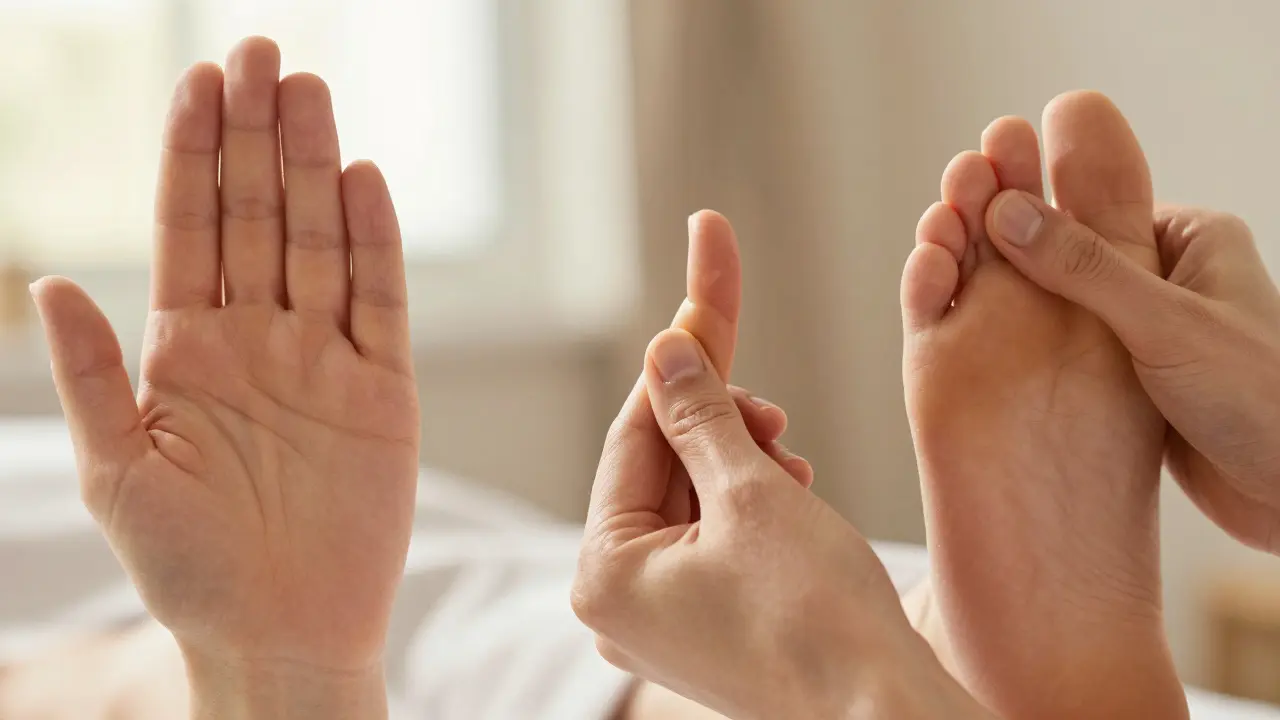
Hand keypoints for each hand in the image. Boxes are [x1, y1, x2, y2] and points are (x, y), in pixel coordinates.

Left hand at [31, 38, 415, 715]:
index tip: (200, 81)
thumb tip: (51, 283)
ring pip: (319, 242)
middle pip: (257, 217)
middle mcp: (257, 340)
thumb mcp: (117, 470)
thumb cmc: (189, 568)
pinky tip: (362, 184)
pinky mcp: (385, 390)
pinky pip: (382, 302)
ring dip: (313, 167)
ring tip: (308, 91)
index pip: (189, 229)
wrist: (282, 634)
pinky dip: (373, 243)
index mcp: (186, 350)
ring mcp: (325, 359)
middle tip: (261, 53)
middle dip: (256, 136)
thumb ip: (90, 374)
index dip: (193, 155)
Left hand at [573, 329, 987, 719]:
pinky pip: (713, 545)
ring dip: (742, 468)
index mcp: (604, 576)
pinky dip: (751, 510)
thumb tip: (665, 352)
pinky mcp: (707, 630)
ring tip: (791, 465)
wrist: (885, 716)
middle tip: (772, 412)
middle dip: (719, 430)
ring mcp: (663, 624)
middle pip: (659, 474)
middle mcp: (620, 606)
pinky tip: (793, 494)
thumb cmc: (819, 618)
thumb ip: (699, 416)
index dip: (675, 376)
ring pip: (691, 506)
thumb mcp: (751, 493)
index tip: (701, 315)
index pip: (630, 442)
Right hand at [985, 192, 1279, 552]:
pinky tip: (1007, 375)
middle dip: (1019, 274)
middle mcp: (1173, 277)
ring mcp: (1154, 332)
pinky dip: (1045, 367)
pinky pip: (1077, 360)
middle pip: (1072, 260)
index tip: (970, 228)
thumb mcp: (1163, 324)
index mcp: (1192, 238)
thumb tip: (1009, 209)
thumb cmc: (1261, 400)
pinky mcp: (1141, 382)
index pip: (1088, 211)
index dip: (1028, 220)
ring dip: (1027, 327)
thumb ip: (1084, 268)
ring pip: (1069, 315)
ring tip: (969, 326)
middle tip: (960, 278)